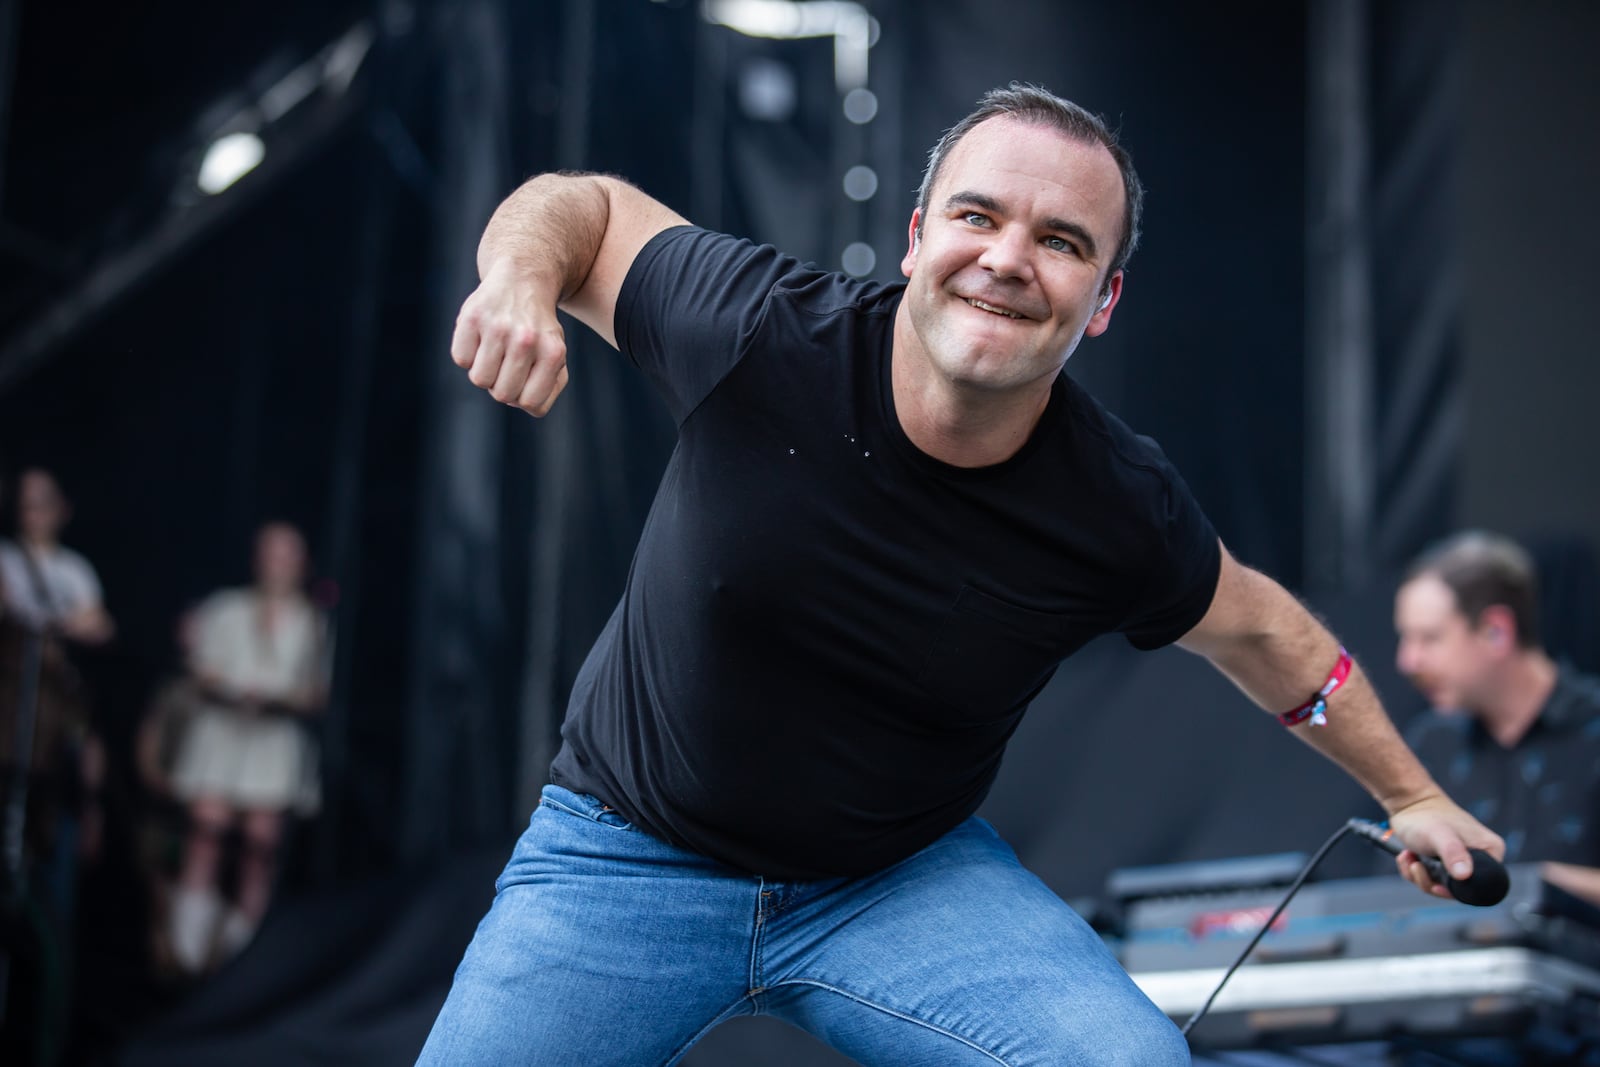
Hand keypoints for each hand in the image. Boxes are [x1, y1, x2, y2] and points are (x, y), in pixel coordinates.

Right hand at [451, 259, 570, 416]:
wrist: (522, 280)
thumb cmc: (538, 328)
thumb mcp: (556, 354)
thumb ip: (550, 385)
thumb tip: (529, 405)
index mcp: (553, 352)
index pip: (531, 404)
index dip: (523, 397)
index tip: (524, 380)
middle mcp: (526, 339)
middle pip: (502, 395)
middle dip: (502, 385)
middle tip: (507, 364)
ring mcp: (498, 327)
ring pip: (479, 380)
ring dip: (484, 371)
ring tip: (494, 351)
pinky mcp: (472, 316)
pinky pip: (461, 359)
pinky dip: (467, 354)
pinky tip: (480, 337)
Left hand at [1387, 795, 1505, 898]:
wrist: (1407, 804)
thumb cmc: (1426, 816)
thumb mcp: (1440, 835)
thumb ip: (1453, 853)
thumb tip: (1464, 875)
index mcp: (1491, 852)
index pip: (1483, 887)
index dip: (1457, 891)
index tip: (1436, 885)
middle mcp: (1479, 859)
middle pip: (1458, 890)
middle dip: (1431, 882)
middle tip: (1417, 866)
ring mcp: (1460, 861)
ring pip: (1440, 886)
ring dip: (1418, 875)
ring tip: (1409, 857)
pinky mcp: (1443, 863)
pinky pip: (1429, 879)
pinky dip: (1414, 871)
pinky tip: (1407, 856)